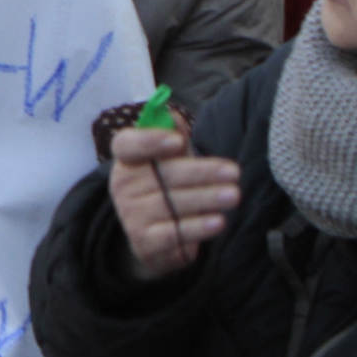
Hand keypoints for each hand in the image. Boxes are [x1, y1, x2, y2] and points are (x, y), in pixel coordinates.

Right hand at [108, 127, 240, 280]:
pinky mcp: (144, 242)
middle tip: (233, 173)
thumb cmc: (165, 189)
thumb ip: (173, 139)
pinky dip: (197, 228)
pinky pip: (174, 233)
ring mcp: (131, 215)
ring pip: (172, 204)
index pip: (127, 145)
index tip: (179, 142)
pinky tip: (217, 222)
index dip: (150, 140)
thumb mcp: (169, 162)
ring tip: (233, 195)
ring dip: (206, 199)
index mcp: (127, 160)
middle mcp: (123, 186)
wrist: (153, 238)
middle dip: (201, 173)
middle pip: (162, 175)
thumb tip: (173, 114)